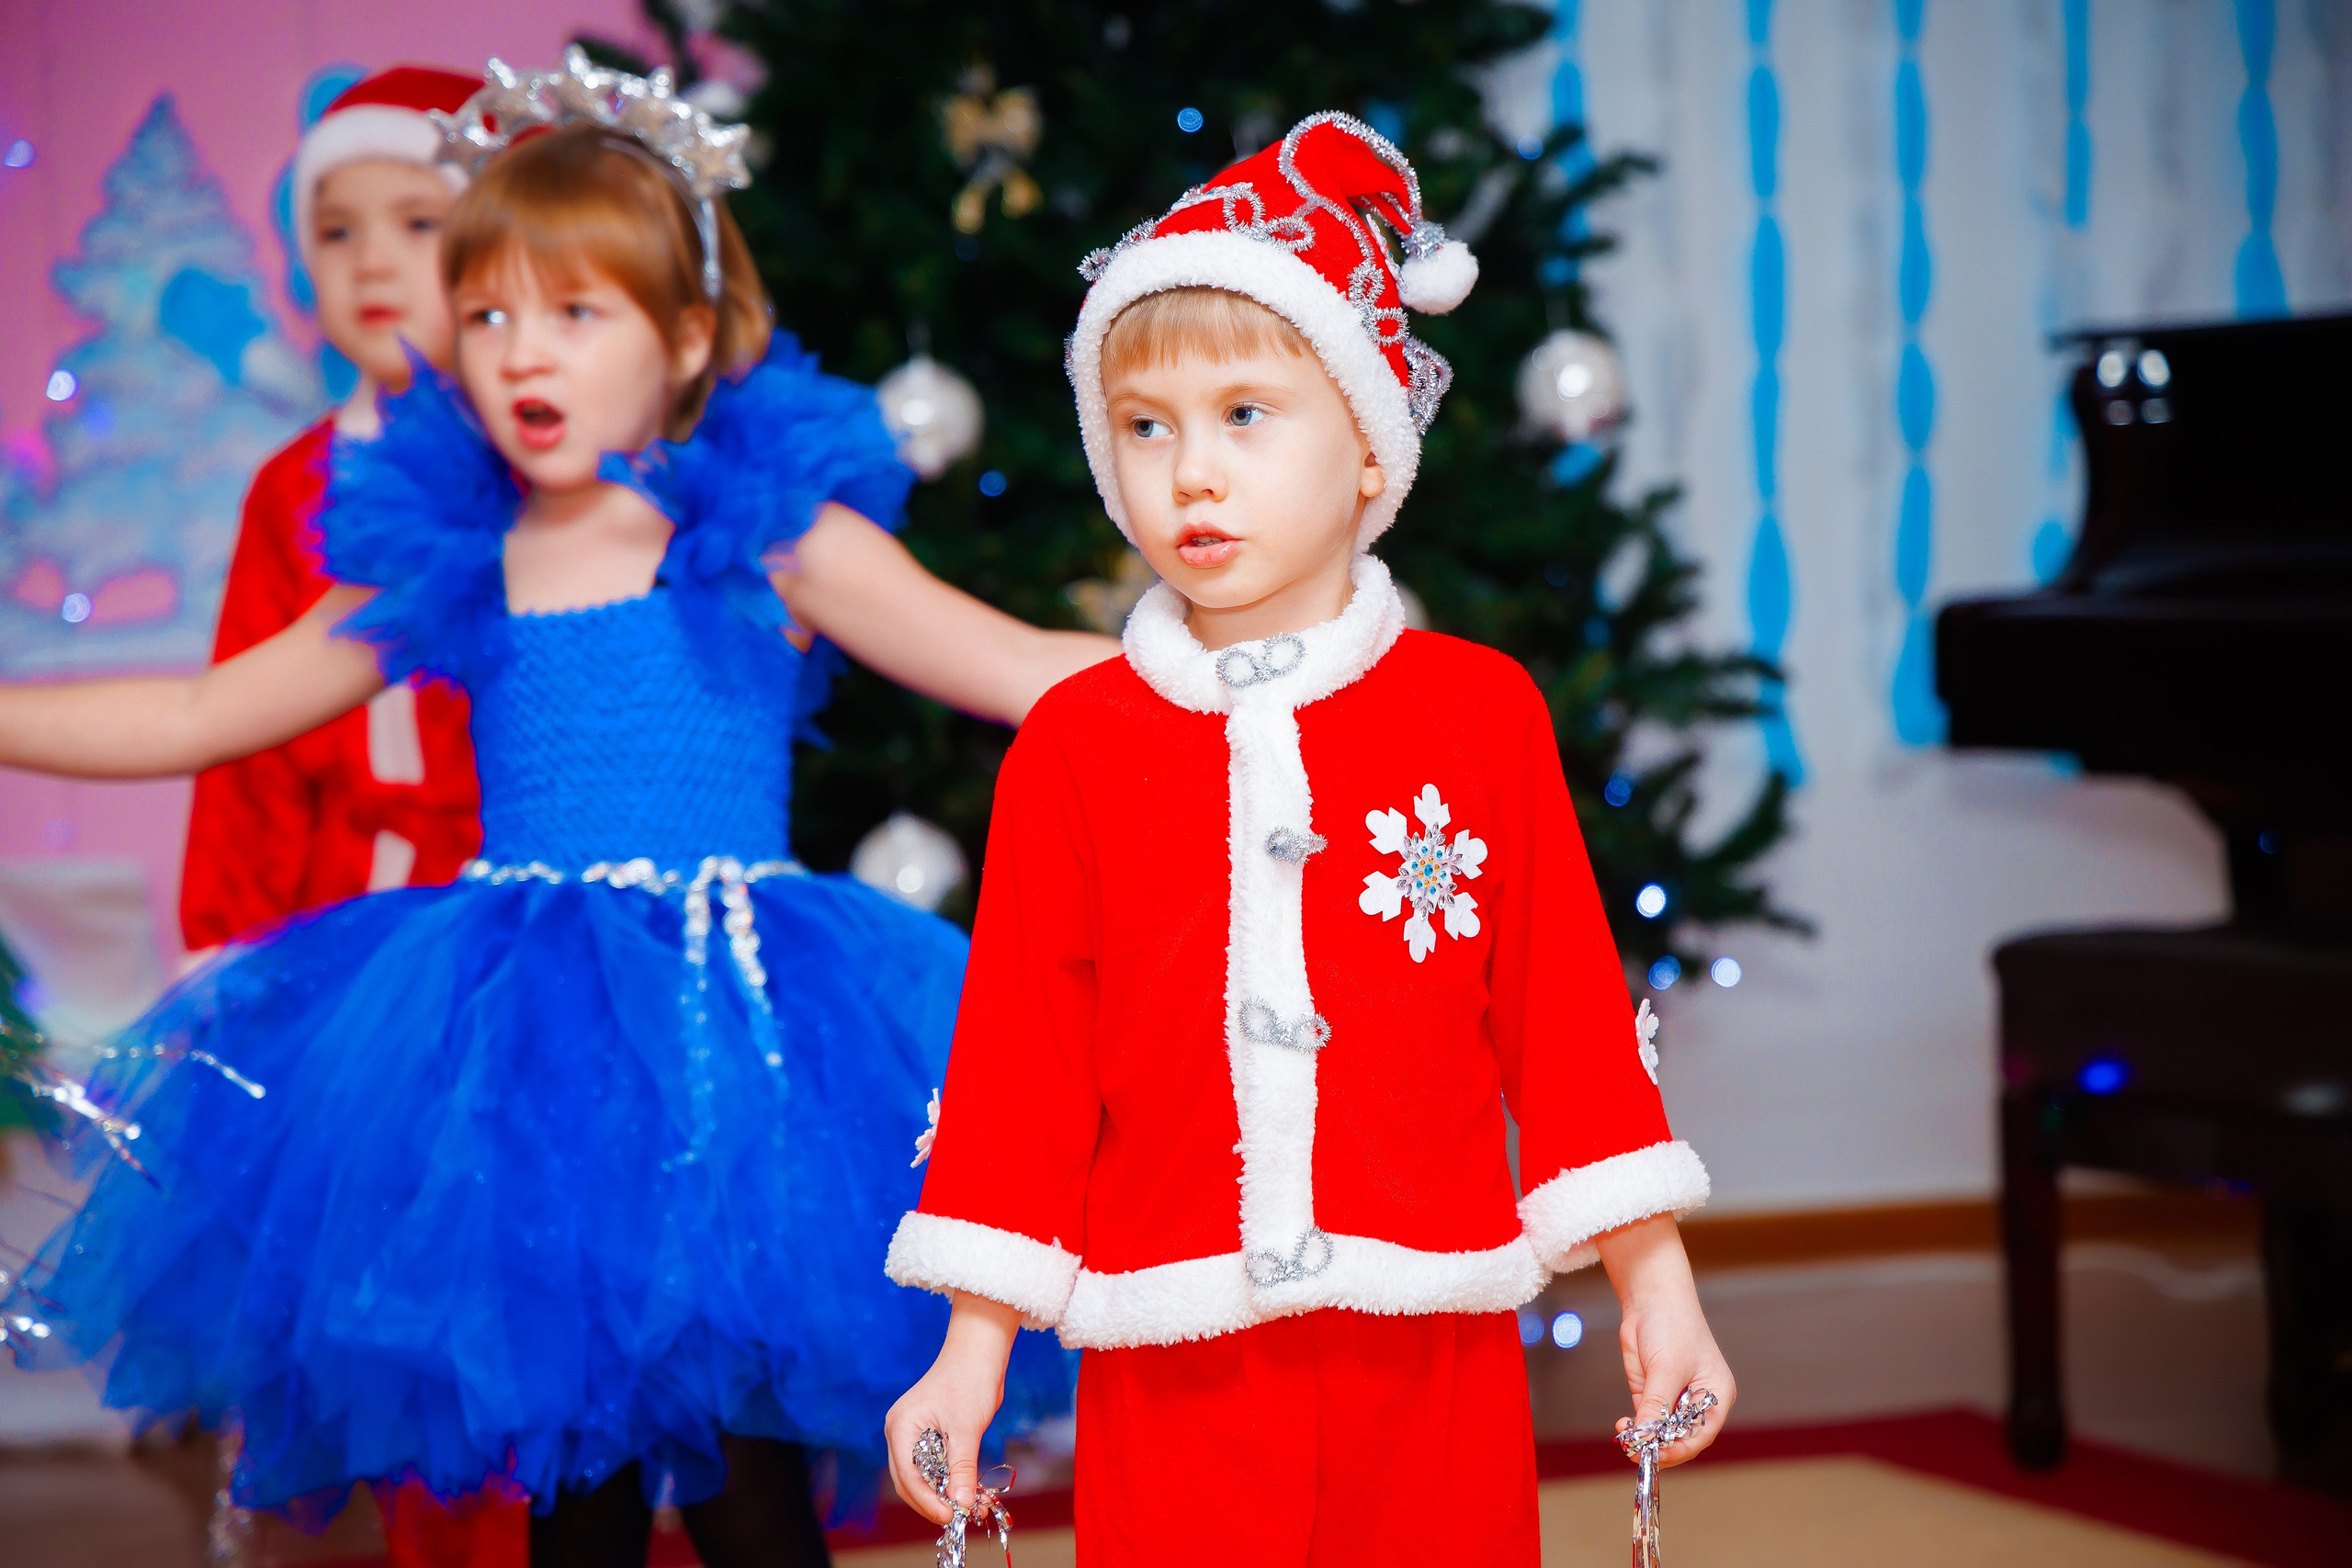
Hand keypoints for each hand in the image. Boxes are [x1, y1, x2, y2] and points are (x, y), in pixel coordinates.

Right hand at [884, 1290, 1021, 1524]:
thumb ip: (962, 1467)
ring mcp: (912, 1434)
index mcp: (900, 1427)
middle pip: (908, 1480)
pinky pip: (931, 1465)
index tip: (950, 1517)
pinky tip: (965, 1489)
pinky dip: (946, 1480)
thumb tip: (961, 1503)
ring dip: (940, 1493)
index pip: (907, 1476)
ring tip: (965, 1506)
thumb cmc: (970, 1381)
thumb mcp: (967, 1428)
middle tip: (957, 1517)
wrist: (979, 1352)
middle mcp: (899, 1432)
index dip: (927, 1501)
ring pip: (920, 1476)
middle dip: (931, 1501)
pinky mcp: (927, 1435)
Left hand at [1595, 1214, 1734, 1466]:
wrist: (1650, 1299)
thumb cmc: (1672, 1327)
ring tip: (1628, 1440)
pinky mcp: (1651, 1393)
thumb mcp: (1666, 1368)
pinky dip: (1636, 1426)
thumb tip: (1646, 1435)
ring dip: (1645, 1438)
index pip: (1701, 1433)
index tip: (1659, 1455)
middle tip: (1638, 1451)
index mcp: (1716, 1396)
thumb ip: (1656, 1403)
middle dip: (1660, 1446)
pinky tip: (1624, 1427)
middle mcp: (1697, 1402)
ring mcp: (1673, 1399)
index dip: (1681, 1448)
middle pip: (1681, 1437)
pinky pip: (1645, 1419)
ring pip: (1661, 1431)